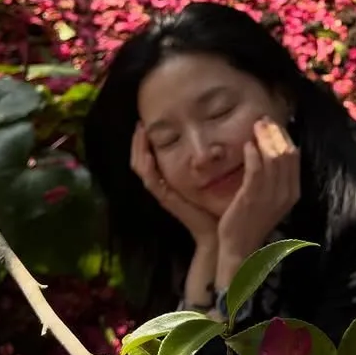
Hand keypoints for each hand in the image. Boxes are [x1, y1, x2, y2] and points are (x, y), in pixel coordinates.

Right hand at [131, 123, 218, 249]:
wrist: (217, 232)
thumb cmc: (216, 204)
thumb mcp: (210, 177)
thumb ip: (209, 162)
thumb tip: (215, 140)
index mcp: (169, 179)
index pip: (149, 157)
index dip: (145, 141)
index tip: (146, 122)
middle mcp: (163, 185)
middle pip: (141, 160)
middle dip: (138, 142)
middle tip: (139, 123)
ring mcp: (163, 192)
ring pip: (142, 169)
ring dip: (139, 150)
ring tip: (139, 132)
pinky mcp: (167, 200)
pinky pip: (152, 182)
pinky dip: (148, 168)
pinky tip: (148, 155)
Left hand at [216, 118, 299, 285]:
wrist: (240, 248)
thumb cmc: (252, 220)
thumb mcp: (271, 198)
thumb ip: (276, 177)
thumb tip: (276, 150)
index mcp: (293, 192)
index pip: (295, 155)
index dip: (284, 136)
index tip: (273, 125)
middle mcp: (285, 193)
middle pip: (287, 152)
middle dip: (275, 132)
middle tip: (263, 120)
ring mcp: (270, 195)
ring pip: (273, 157)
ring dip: (264, 138)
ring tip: (255, 127)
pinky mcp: (252, 197)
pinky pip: (256, 169)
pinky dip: (252, 153)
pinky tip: (246, 145)